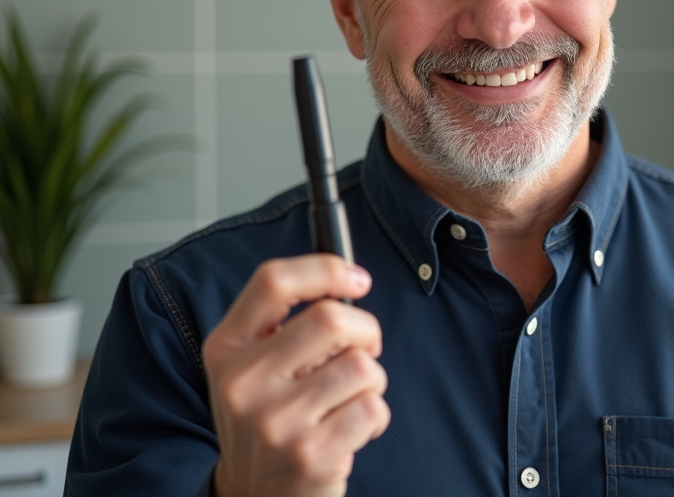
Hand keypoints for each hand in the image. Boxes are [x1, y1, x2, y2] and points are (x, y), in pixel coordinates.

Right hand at [202, 255, 389, 496]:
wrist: (254, 495)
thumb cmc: (269, 418)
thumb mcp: (252, 366)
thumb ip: (286, 323)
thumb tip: (350, 280)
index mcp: (226, 348)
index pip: (273, 282)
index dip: (325, 269)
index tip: (358, 279)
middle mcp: (243, 382)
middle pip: (331, 318)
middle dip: (365, 331)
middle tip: (362, 351)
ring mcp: (275, 421)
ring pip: (361, 365)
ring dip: (371, 381)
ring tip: (347, 401)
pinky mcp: (310, 454)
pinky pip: (373, 407)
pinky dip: (375, 417)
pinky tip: (351, 431)